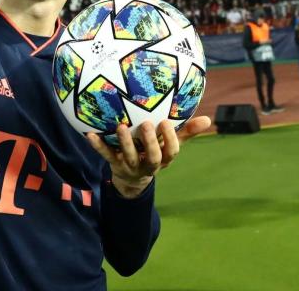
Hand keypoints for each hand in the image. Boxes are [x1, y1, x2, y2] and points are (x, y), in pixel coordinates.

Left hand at [86, 116, 211, 198]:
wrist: (130, 179)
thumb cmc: (153, 152)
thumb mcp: (169, 144)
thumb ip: (186, 132)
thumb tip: (208, 119)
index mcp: (163, 159)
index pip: (171, 153)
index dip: (170, 140)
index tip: (165, 122)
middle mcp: (148, 165)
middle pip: (152, 158)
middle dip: (150, 142)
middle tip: (145, 124)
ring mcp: (131, 166)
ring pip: (129, 157)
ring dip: (125, 143)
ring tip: (121, 127)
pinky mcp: (114, 164)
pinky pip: (105, 155)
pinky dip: (97, 145)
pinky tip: (89, 134)